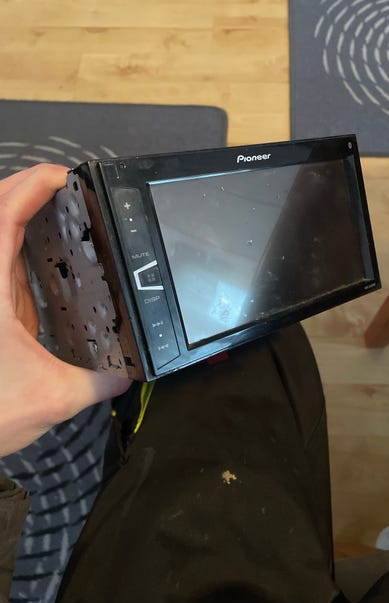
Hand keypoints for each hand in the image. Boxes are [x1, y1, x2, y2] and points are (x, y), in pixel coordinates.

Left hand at [0, 164, 130, 454]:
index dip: (31, 186)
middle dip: (27, 187)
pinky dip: (21, 239)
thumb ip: (98, 382)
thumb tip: (132, 373)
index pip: (2, 216)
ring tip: (64, 206)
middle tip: (70, 187)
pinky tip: (50, 246)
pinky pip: (3, 257)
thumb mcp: (52, 397)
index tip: (67, 176)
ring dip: (22, 209)